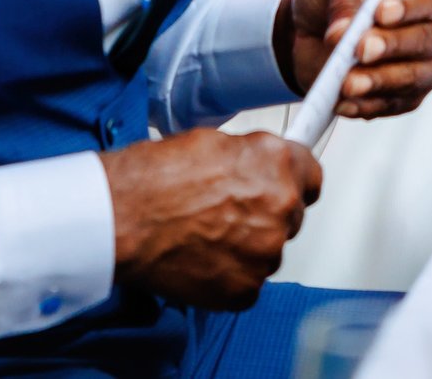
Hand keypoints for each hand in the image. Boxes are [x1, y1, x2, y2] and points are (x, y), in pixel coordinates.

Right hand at [102, 129, 320, 309]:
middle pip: (291, 215)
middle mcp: (281, 206)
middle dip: (265, 213)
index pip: (311, 175)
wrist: (121, 219)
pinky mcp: (246, 289)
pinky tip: (200, 258)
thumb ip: (250, 157)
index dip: (292, 181)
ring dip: (247, 245)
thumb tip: (260, 166)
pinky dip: (228, 274)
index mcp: (276, 163)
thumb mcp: (212, 143)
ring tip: (204, 234)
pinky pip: (248, 281)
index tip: (285, 186)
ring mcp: (266, 252)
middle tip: (225, 211)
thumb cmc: (153, 178)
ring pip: (268, 250)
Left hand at [275, 0, 431, 117]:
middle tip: (362, 49)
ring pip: (412, 78)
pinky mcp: (411, 96)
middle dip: (392, 45)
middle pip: (427, 41)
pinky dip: (367, 104)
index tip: (381, 12)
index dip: (410, 6)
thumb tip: (341, 33)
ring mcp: (430, 67)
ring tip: (347, 83)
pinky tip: (343, 102)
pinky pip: (393, 104)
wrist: (325, 23)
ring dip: (378, 81)